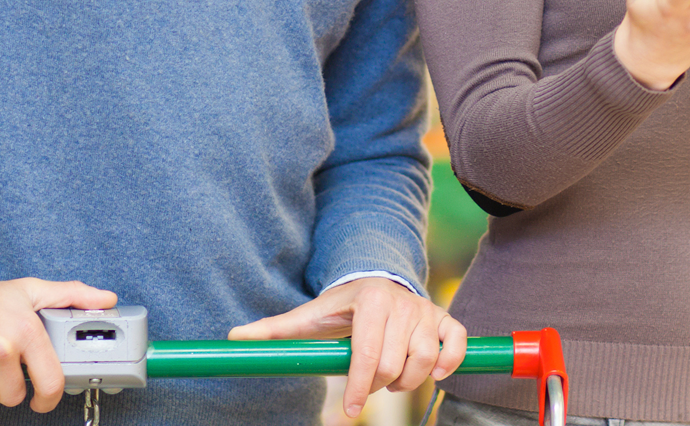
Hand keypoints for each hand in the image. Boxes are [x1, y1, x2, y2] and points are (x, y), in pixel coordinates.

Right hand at [0, 277, 118, 413]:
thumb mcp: (31, 290)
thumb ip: (71, 295)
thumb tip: (106, 299)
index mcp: (26, 331)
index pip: (50, 382)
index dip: (49, 399)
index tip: (43, 399)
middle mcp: (0, 349)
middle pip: (15, 396)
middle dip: (10, 385)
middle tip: (1, 365)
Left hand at [228, 277, 466, 419]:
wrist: (377, 281)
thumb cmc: (341, 307)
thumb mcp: (310, 315)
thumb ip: (275, 328)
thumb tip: (234, 337)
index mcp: (371, 300)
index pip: (368, 353)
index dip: (359, 386)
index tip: (351, 409)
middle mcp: (402, 303)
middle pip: (396, 363)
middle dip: (380, 385)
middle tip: (368, 387)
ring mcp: (426, 311)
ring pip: (425, 359)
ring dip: (409, 381)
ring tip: (392, 381)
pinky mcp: (444, 319)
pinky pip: (456, 343)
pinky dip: (450, 362)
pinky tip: (434, 374)